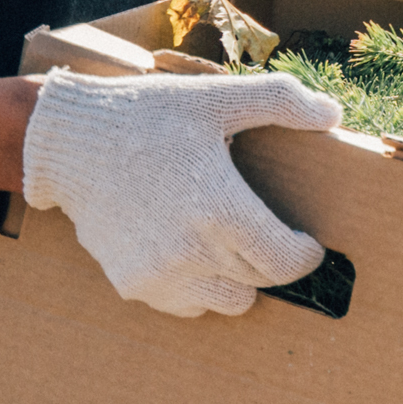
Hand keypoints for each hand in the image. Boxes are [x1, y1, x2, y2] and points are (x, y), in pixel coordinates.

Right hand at [22, 68, 341, 315]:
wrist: (71, 142)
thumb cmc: (149, 115)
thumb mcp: (216, 97)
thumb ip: (280, 101)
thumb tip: (331, 114)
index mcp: (219, 208)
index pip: (285, 262)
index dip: (305, 256)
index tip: (307, 243)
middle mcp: (191, 251)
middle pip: (259, 282)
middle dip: (271, 261)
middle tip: (266, 233)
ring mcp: (159, 274)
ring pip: (226, 303)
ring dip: (236, 280)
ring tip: (227, 243)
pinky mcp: (133, 285)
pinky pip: (186, 306)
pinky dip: (197, 287)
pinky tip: (188, 249)